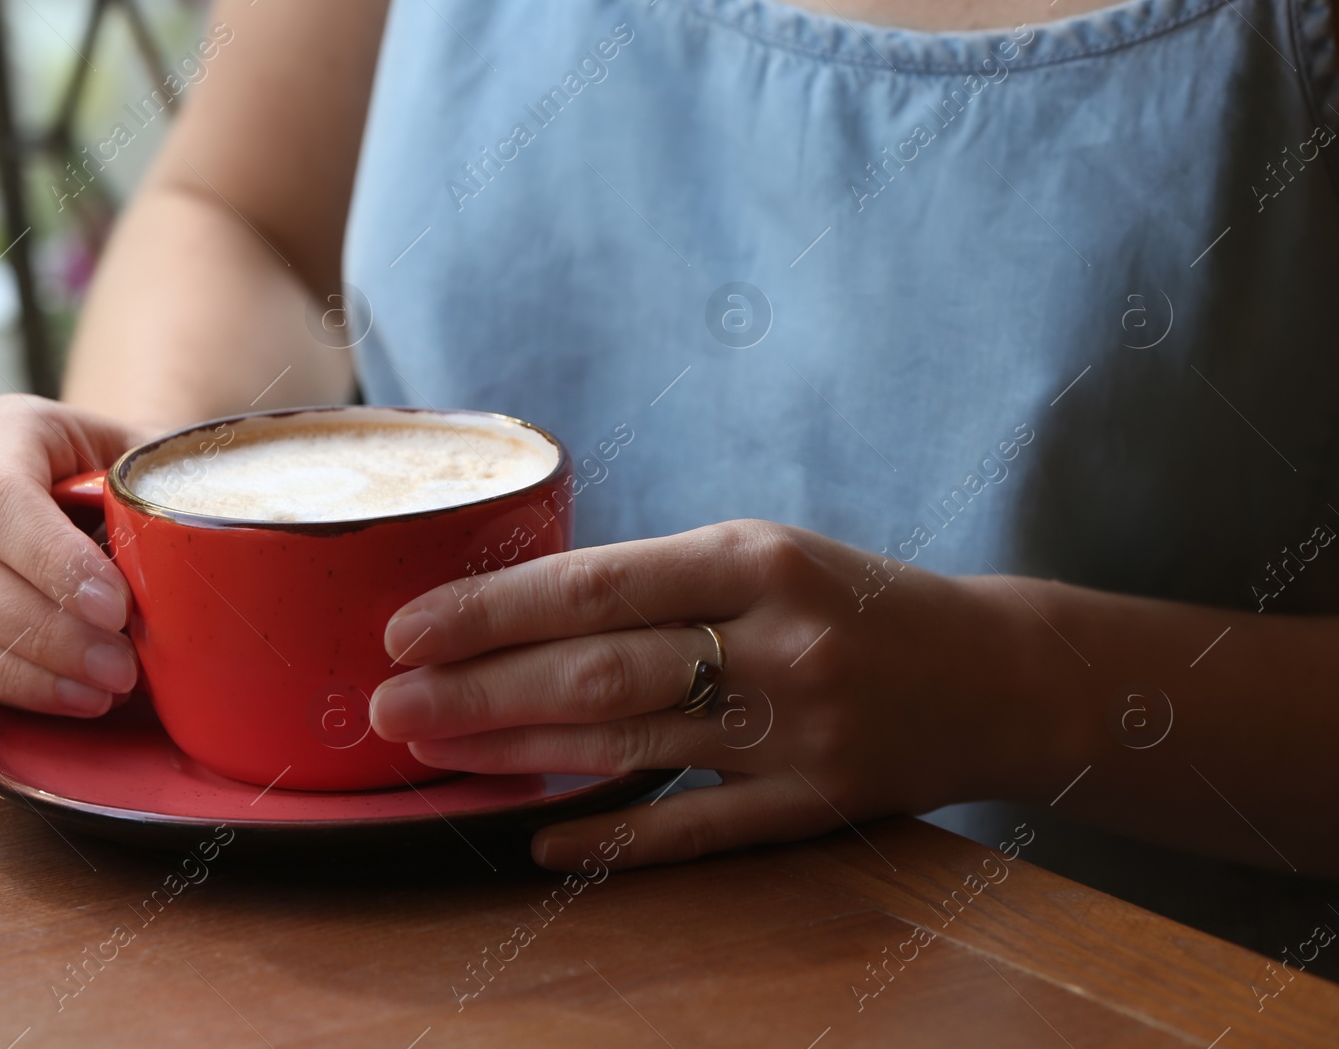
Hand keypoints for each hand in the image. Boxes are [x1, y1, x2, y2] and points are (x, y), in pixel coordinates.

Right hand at [0, 395, 151, 715]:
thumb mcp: (160, 467)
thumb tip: (196, 560)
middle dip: (46, 631)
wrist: (113, 493)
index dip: (53, 561)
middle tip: (123, 667)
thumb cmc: (140, 478)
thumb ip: (169, 496)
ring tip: (107, 688)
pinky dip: (12, 686)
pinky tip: (77, 697)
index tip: (118, 608)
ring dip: (28, 669)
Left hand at [369, 520, 1063, 870]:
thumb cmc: (862, 601)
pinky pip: (698, 828)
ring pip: (629, 744)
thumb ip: (664, 583)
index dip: (491, 611)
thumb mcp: (771, 555)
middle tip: (388, 708)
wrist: (1003, 672)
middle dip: (477, 690)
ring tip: (435, 753)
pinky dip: (613, 835)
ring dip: (518, 752)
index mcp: (759, 557)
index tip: (407, 628)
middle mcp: (778, 640)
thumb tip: (527, 615)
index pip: (596, 584)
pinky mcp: (821, 804)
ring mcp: (800, 731)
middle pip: (596, 671)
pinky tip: (537, 836)